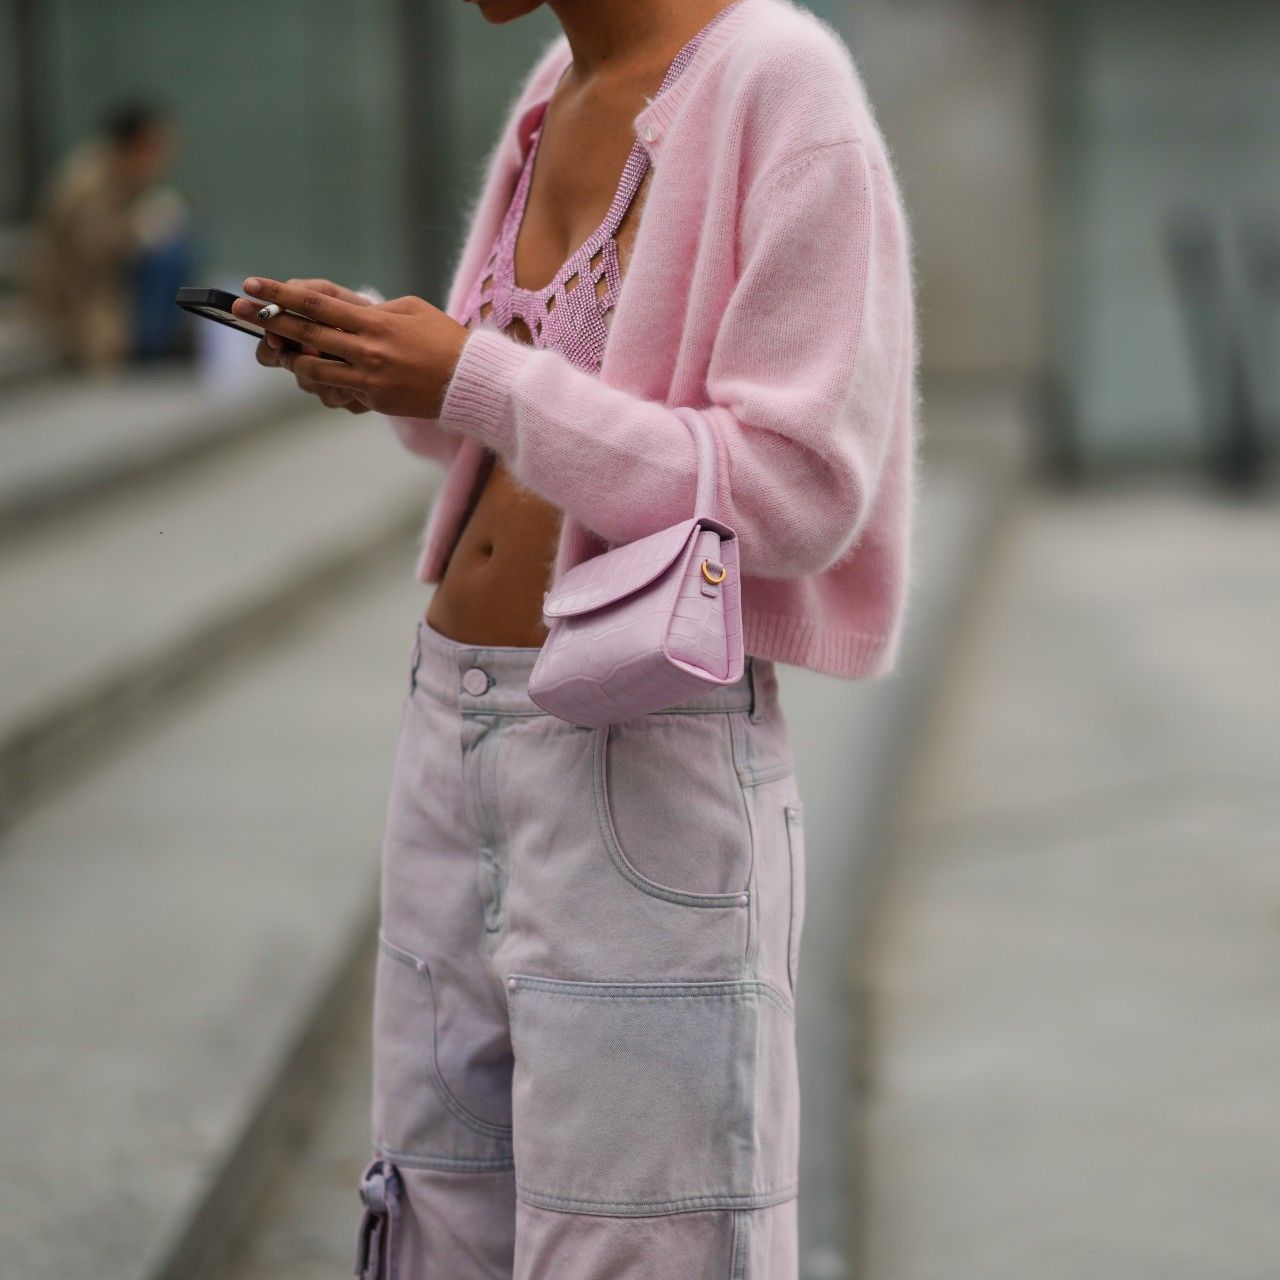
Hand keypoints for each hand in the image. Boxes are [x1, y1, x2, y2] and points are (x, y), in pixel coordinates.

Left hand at [233, 276, 469, 418]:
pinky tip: (317, 374)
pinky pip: (335, 391)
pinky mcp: (373, 400)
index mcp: (374, 321)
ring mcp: (367, 378)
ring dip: (291, 358)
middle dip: (268, 320)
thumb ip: (373, 309)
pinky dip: (323, 381)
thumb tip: (343, 310)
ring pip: (311, 369)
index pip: (317, 304)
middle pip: (304, 333)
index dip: (281, 294)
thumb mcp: (410, 309)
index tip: (254, 286)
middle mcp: (366, 349)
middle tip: (239, 310)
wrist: (470, 381)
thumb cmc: (444, 339)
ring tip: (280, 350)